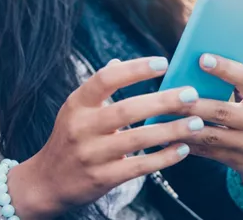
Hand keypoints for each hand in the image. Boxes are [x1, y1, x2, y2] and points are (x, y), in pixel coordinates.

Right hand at [8, 57, 202, 218]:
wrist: (46, 182)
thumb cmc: (70, 138)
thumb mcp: (76, 110)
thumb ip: (99, 88)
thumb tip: (120, 60)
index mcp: (77, 104)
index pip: (106, 79)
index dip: (135, 69)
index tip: (163, 63)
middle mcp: (82, 127)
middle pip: (127, 109)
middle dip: (163, 101)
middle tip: (191, 94)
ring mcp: (91, 154)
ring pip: (138, 139)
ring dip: (171, 130)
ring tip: (196, 122)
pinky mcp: (102, 178)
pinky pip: (139, 166)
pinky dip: (164, 158)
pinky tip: (183, 148)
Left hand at [177, 54, 242, 200]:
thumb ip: (237, 83)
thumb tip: (199, 63)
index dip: (225, 68)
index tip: (202, 58)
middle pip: (222, 110)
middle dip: (193, 103)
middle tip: (170, 94)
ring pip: (211, 134)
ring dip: (184, 125)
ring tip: (163, 116)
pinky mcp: (237, 161)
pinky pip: (207, 152)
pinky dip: (186, 143)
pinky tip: (168, 136)